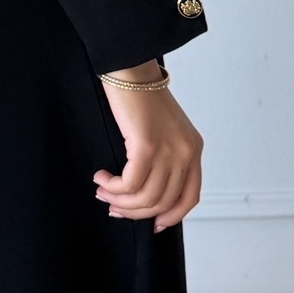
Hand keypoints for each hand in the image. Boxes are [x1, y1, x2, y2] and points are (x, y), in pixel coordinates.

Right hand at [93, 67, 202, 232]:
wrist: (131, 68)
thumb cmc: (141, 95)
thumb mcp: (165, 129)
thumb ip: (165, 155)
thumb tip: (147, 189)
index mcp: (193, 148)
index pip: (190, 197)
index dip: (171, 215)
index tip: (153, 224)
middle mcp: (185, 153)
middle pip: (163, 202)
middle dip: (136, 211)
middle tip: (114, 206)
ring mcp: (168, 151)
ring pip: (145, 197)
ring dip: (120, 200)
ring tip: (103, 191)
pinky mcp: (146, 146)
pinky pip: (129, 183)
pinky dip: (113, 187)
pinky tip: (101, 178)